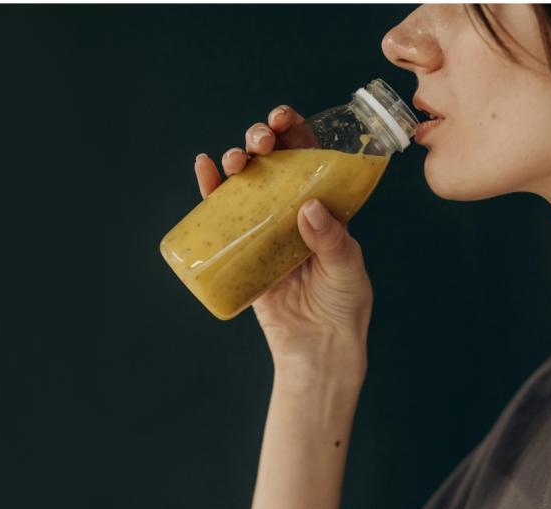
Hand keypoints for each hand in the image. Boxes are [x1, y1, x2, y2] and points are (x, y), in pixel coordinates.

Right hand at [193, 105, 372, 368]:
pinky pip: (222, 214)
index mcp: (324, 205)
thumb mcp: (346, 268)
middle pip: (273, 162)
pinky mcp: (242, 248)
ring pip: (246, 182)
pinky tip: (204, 168)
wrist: (317, 347)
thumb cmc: (342, 306)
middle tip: (260, 141)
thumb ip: (330, 239)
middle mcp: (292, 210)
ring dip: (237, 159)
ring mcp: (265, 228)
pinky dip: (210, 188)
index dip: (294, 131)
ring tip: (234, 159)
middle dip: (262, 140)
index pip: (309, 157)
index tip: (283, 119)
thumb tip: (306, 207)